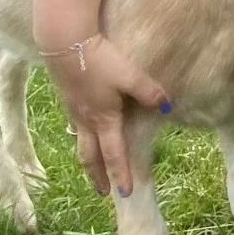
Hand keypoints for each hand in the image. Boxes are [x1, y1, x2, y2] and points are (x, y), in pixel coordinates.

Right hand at [43, 35, 168, 197]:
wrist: (64, 41)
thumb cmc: (100, 60)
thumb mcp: (131, 76)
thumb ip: (150, 93)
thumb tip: (168, 107)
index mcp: (104, 119)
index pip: (114, 155)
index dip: (120, 174)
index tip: (126, 193)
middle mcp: (85, 120)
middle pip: (90, 157)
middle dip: (98, 176)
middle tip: (104, 192)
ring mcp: (73, 110)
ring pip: (80, 142)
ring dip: (87, 159)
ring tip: (92, 167)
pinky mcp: (66, 98)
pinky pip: (74, 126)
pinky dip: (81, 138)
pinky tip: (83, 132)